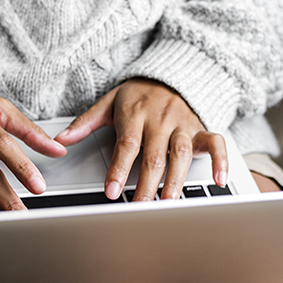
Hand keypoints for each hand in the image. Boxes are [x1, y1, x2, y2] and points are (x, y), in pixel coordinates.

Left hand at [54, 78, 227, 200]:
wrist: (169, 74)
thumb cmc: (137, 95)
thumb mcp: (108, 103)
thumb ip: (85, 123)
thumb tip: (61, 140)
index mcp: (135, 114)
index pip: (127, 145)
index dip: (120, 169)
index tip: (112, 191)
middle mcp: (160, 120)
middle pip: (154, 156)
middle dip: (147, 185)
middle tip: (140, 207)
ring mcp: (182, 124)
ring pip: (181, 154)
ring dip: (175, 180)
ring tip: (168, 202)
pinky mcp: (200, 128)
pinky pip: (216, 142)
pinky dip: (221, 160)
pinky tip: (219, 180)